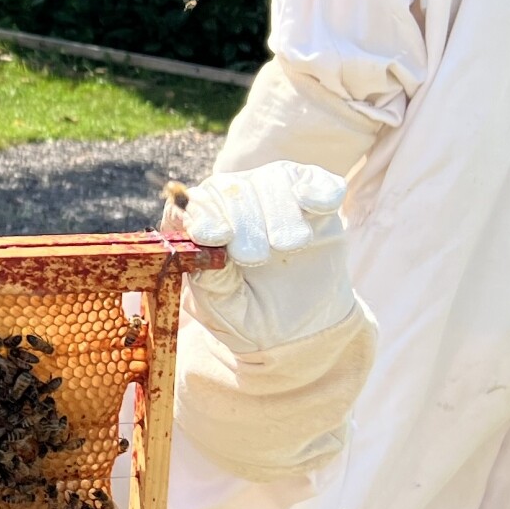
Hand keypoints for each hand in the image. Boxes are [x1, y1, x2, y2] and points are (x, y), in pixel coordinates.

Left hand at [165, 160, 356, 351]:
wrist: (307, 329)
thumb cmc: (256, 316)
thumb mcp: (229, 311)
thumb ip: (211, 284)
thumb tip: (202, 250)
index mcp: (202, 230)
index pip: (189, 209)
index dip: (201, 216)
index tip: (215, 237)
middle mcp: (233, 204)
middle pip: (229, 188)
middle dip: (243, 219)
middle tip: (256, 256)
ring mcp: (273, 196)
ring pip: (271, 179)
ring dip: (279, 209)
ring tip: (289, 245)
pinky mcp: (312, 200)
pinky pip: (312, 179)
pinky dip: (317, 189)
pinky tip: (320, 206)